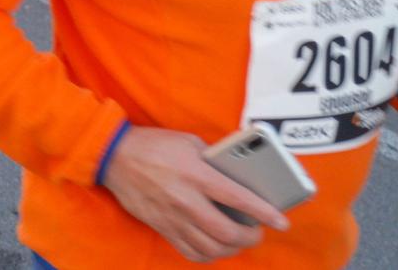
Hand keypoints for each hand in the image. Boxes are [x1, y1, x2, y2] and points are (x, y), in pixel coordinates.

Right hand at [101, 126, 287, 262]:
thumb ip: (213, 161)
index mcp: (196, 174)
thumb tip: (236, 177)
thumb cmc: (155, 144)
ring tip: (238, 240)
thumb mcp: (189, 142)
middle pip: (226, 232)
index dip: (264, 213)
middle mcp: (186, 200)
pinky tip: (215, 247)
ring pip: (210, 247)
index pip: (238, 199)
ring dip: (231, 248)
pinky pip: (190, 252)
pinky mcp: (162, 227)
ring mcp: (173, 217)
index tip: (281, 221)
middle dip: (250, 237)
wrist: (115, 156)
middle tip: (257, 232)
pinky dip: (208, 255)